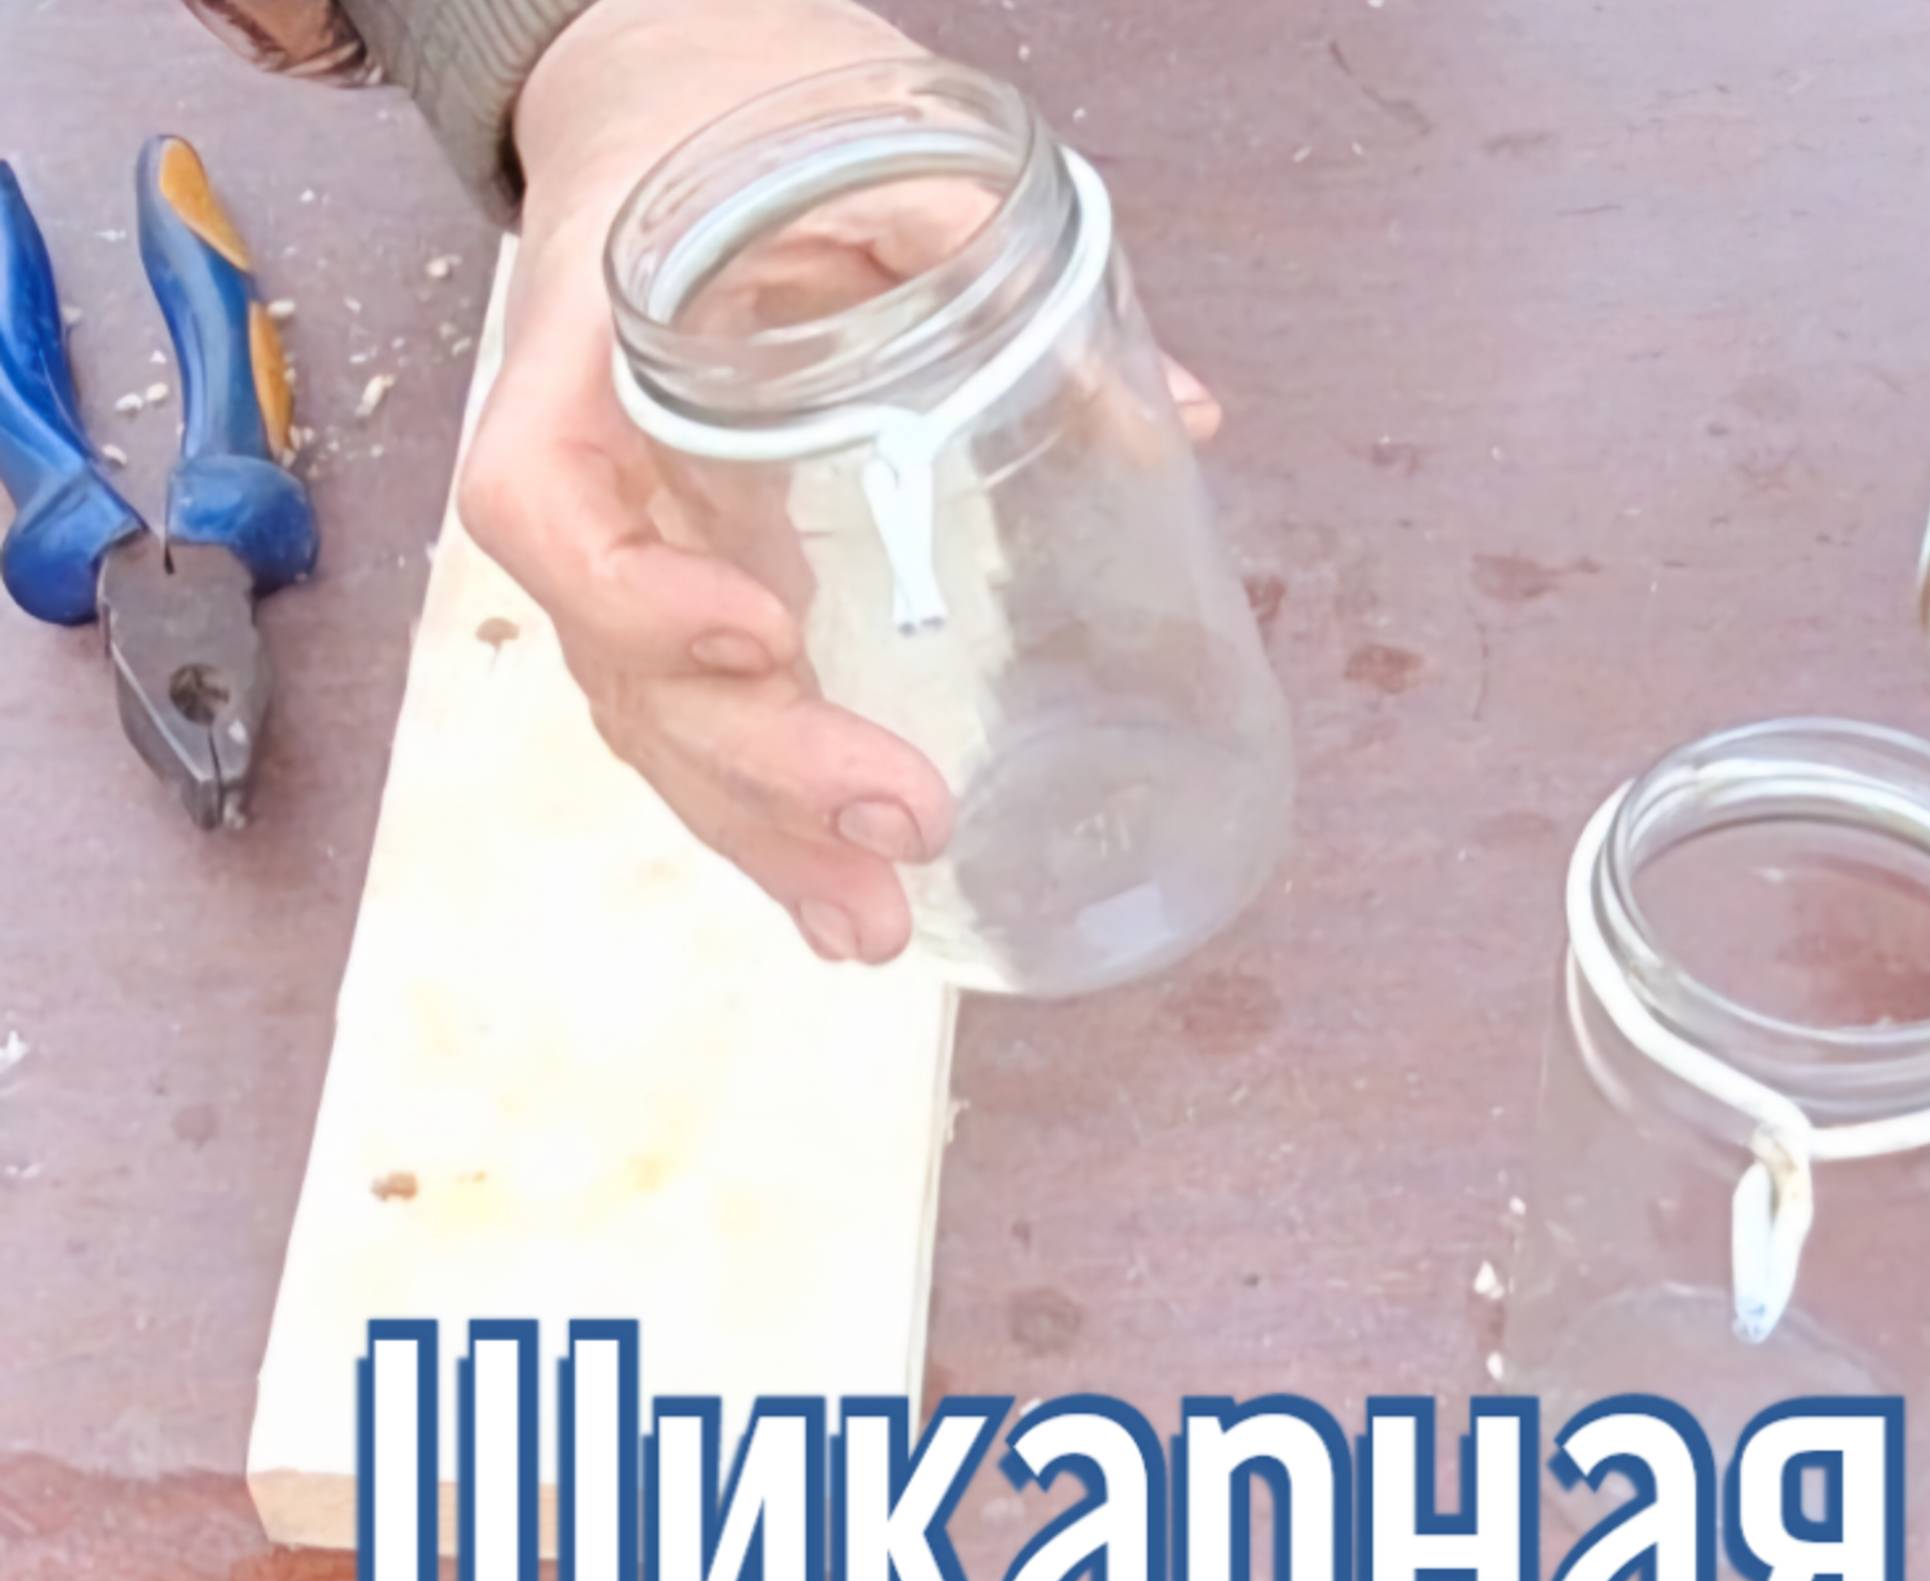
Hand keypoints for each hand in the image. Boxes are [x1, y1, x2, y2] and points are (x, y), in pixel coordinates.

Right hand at [457, 0, 1218, 963]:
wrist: (669, 92)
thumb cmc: (751, 110)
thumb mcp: (862, 141)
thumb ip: (986, 255)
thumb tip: (1178, 415)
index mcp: (585, 356)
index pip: (542, 505)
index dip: (633, 591)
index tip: (755, 633)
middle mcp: (588, 471)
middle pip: (619, 660)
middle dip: (755, 765)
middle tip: (897, 821)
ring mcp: (632, 536)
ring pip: (658, 720)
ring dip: (761, 836)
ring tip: (876, 930)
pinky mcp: (690, 575)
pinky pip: (703, 712)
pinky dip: (769, 814)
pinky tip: (845, 904)